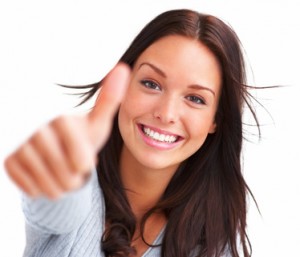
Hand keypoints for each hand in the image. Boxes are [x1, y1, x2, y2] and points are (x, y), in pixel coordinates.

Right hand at [4, 63, 130, 198]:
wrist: (60, 153)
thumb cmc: (82, 137)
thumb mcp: (98, 123)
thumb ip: (110, 99)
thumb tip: (122, 67)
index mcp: (60, 117)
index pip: (76, 150)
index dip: (83, 160)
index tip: (86, 164)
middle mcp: (35, 126)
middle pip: (62, 169)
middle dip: (74, 178)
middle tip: (74, 171)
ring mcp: (19, 143)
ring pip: (45, 182)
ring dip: (59, 187)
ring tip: (63, 176)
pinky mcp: (8, 160)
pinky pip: (29, 187)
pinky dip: (43, 189)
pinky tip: (46, 177)